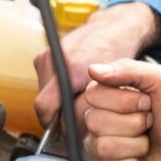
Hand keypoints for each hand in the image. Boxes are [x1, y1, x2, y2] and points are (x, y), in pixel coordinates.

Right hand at [34, 2, 160, 125]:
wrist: (114, 27)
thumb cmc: (117, 52)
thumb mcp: (110, 85)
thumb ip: (88, 106)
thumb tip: (71, 130)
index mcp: (68, 69)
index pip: (45, 108)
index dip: (54, 125)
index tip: (65, 133)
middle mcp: (53, 60)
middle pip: (43, 103)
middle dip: (58, 115)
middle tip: (76, 119)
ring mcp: (47, 56)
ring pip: (44, 95)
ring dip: (58, 103)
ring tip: (78, 101)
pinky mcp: (46, 55)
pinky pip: (46, 83)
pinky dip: (57, 90)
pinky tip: (74, 88)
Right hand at [81, 59, 160, 160]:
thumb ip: (129, 69)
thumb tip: (95, 70)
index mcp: (108, 95)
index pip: (94, 94)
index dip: (125, 101)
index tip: (146, 103)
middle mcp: (99, 120)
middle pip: (95, 121)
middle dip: (133, 124)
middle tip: (148, 124)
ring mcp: (99, 147)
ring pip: (102, 147)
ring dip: (135, 146)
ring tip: (146, 143)